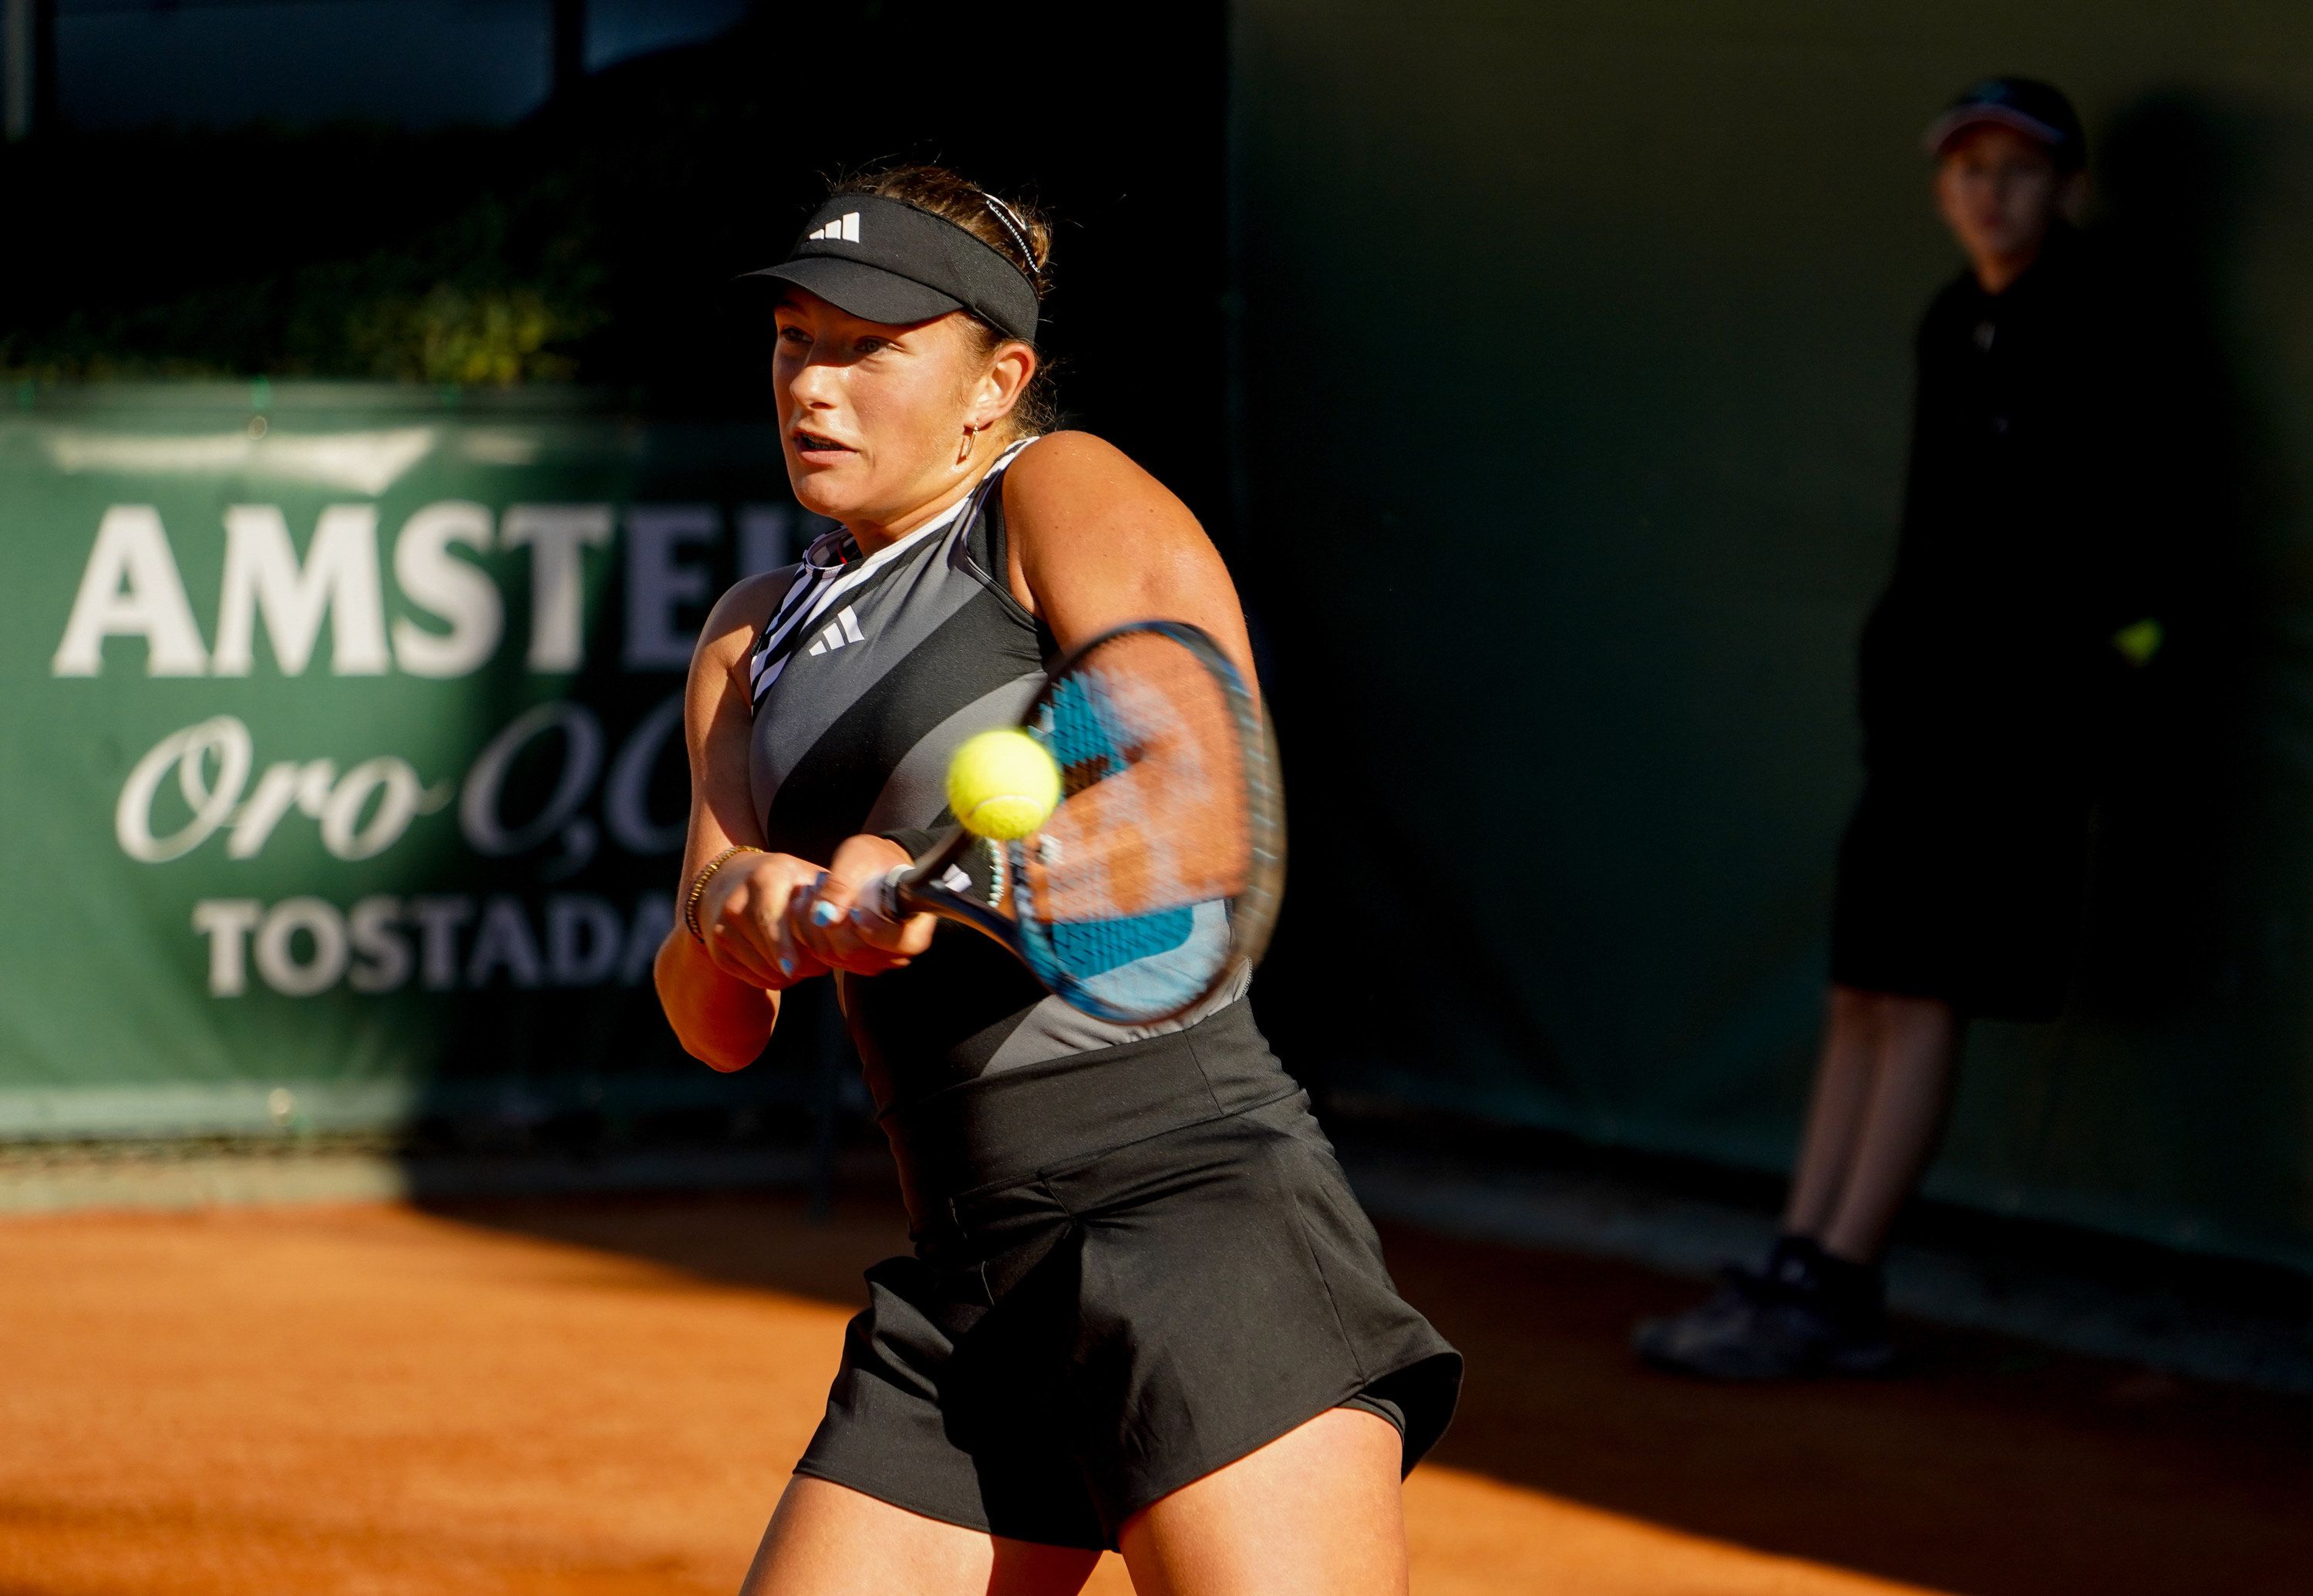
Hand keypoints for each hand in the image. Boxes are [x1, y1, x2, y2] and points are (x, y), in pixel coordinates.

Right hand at [697, 851, 832, 989]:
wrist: (729, 879)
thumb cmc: (784, 882)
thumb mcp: (807, 877)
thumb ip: (830, 897)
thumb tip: (855, 921)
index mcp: (764, 879)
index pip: (772, 921)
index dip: (788, 947)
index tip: (807, 967)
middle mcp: (736, 903)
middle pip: (770, 954)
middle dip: (801, 966)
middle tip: (820, 966)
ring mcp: (721, 928)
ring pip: (764, 971)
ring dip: (790, 975)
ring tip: (803, 960)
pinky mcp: (718, 950)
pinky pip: (754, 979)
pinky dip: (774, 978)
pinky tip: (783, 963)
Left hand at [789, 834, 938, 976]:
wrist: (870, 865)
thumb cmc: (873, 858)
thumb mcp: (857, 858)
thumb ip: (841, 885)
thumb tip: (824, 918)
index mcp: (916, 920)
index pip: (906, 943)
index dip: (877, 933)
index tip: (857, 912)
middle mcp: (901, 947)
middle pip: (862, 954)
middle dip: (833, 924)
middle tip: (821, 889)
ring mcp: (879, 958)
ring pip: (841, 959)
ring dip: (819, 928)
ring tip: (816, 895)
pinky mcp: (859, 961)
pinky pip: (830, 960)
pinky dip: (814, 937)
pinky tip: (813, 912)